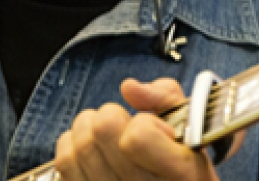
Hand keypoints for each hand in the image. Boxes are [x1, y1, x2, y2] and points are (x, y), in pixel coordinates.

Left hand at [55, 78, 239, 180]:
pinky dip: (72, 145)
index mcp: (181, 174)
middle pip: (101, 131)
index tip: (156, 129)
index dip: (144, 122)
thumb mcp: (195, 131)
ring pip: (77, 147)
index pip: (137, 136)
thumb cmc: (186, 169)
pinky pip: (63, 164)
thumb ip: (167, 99)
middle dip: (111, 115)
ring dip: (88, 128)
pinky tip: (91, 148)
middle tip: (123, 123)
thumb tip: (129, 87)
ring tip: (106, 134)